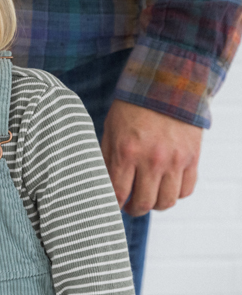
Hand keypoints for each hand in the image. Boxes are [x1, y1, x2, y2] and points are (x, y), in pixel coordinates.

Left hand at [102, 100, 202, 215]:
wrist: (166, 84)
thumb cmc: (132, 106)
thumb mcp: (110, 129)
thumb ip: (107, 156)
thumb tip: (101, 181)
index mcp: (126, 152)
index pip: (118, 193)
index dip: (113, 204)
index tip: (110, 205)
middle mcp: (152, 160)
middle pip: (144, 203)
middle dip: (133, 209)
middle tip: (129, 207)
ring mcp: (175, 160)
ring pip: (167, 202)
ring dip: (155, 205)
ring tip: (148, 198)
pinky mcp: (192, 158)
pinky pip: (186, 190)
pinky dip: (175, 194)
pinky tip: (165, 187)